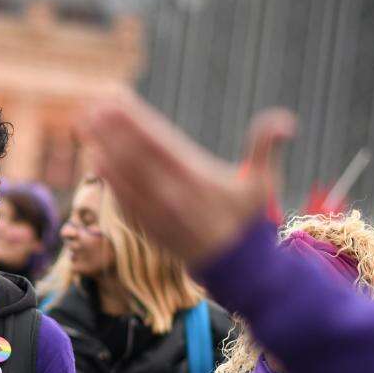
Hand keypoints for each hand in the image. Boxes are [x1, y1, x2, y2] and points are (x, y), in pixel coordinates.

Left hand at [77, 91, 295, 264]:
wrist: (238, 272)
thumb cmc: (249, 222)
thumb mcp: (264, 183)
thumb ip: (266, 147)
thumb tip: (287, 121)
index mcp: (197, 179)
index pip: (160, 143)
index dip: (136, 121)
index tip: (117, 100)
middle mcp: (173, 195)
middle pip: (134, 156)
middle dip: (112, 130)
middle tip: (92, 105)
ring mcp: (158, 213)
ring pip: (124, 177)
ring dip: (103, 148)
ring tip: (86, 125)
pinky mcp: (150, 228)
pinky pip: (124, 200)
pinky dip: (110, 180)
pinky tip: (96, 161)